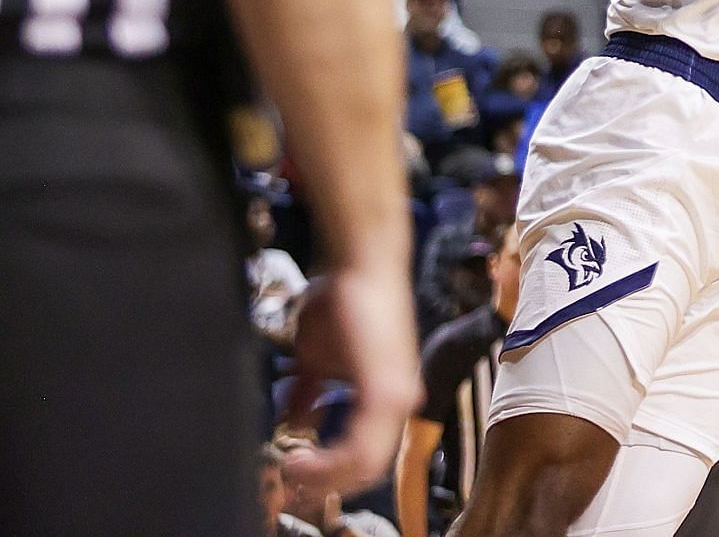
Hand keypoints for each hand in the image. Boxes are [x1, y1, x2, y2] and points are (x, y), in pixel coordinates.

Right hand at [279, 263, 419, 499]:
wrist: (360, 262)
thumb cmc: (342, 299)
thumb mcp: (318, 354)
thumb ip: (310, 391)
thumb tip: (295, 420)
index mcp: (388, 394)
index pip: (368, 455)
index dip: (332, 474)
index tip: (297, 475)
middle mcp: (399, 398)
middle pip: (369, 469)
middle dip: (326, 484)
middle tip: (292, 480)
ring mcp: (396, 394)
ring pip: (367, 465)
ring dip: (324, 476)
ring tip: (294, 468)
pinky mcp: (385, 387)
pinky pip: (363, 447)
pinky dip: (330, 462)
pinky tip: (302, 455)